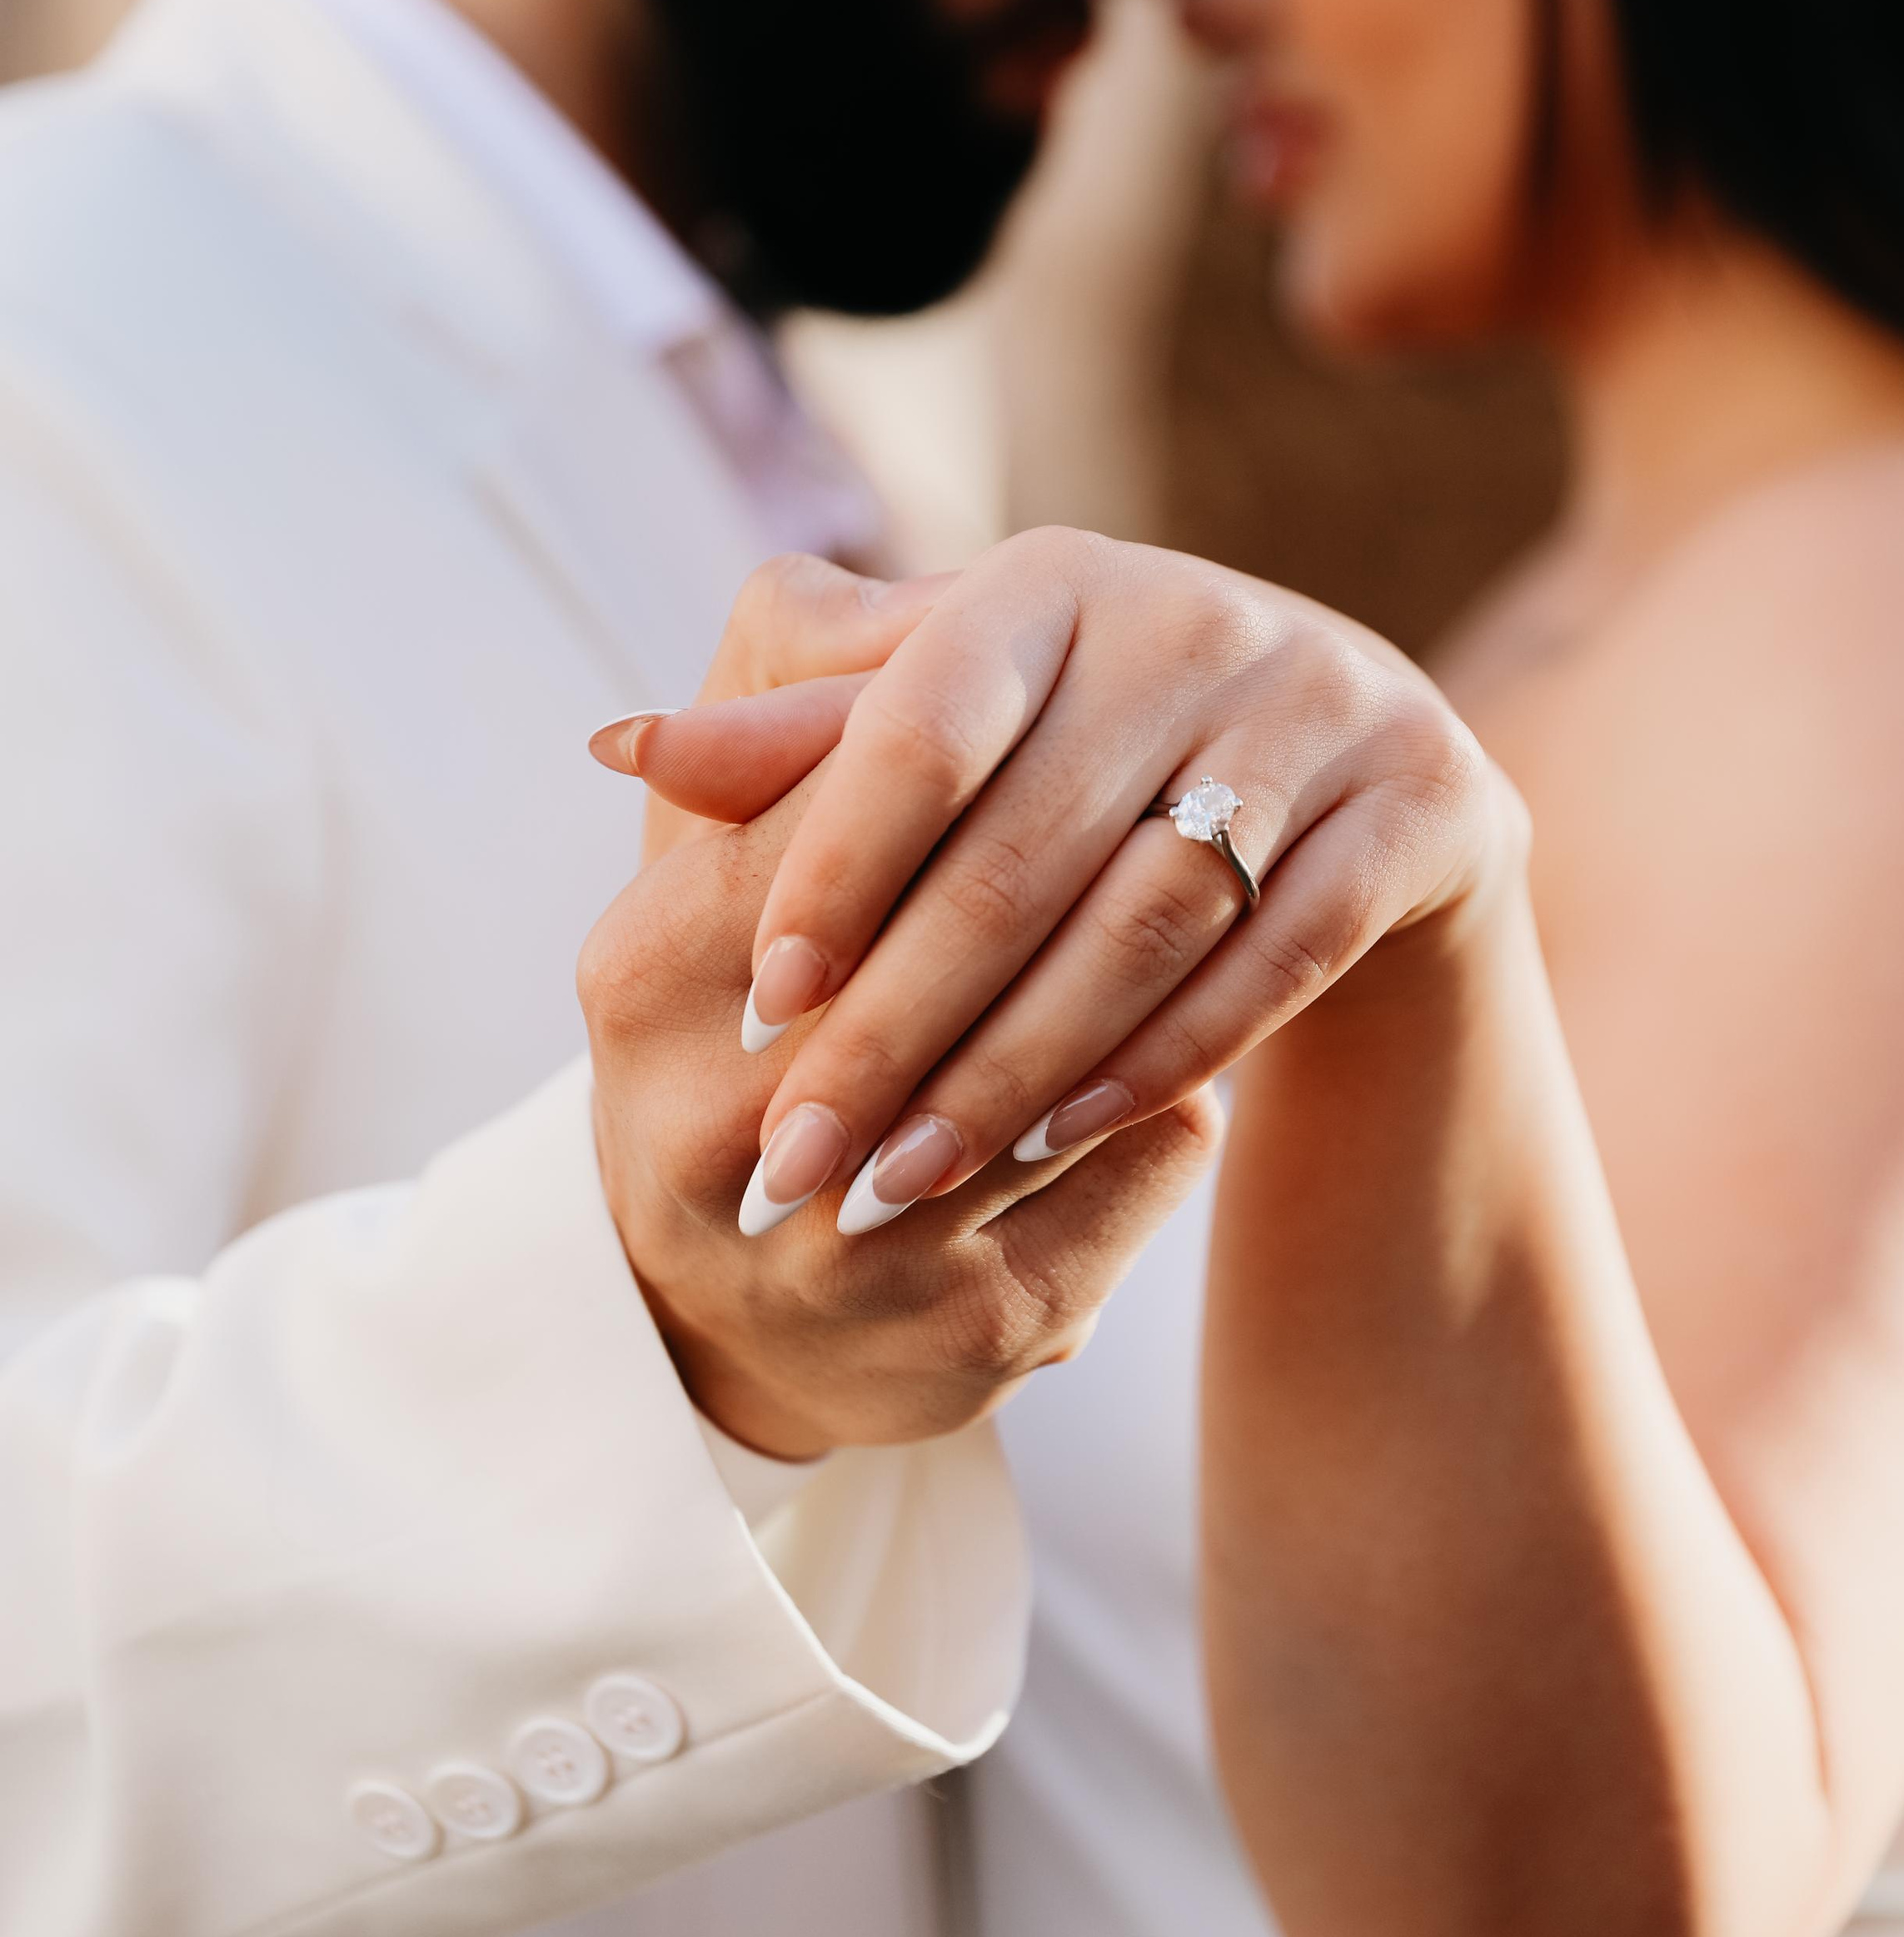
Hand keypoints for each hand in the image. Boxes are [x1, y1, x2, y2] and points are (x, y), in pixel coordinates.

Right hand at [581, 579, 1221, 1459]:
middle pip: (966, 951)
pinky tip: (1199, 1083)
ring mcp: (839, 1258)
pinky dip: (1173, 1122)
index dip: (981, 771)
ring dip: (1156, 995)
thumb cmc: (736, 1034)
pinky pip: (1127, 1190)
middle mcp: (714, 1131)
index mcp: (644, 977)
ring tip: (1226, 921)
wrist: (723, 1306)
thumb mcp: (721, 881)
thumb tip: (830, 595)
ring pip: (1064, 1075)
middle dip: (1085, 872)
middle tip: (1192, 785)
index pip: (848, 822)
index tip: (1083, 707)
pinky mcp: (967, 1342)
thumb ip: (780, 740)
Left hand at [613, 530, 1500, 1243]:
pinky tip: (1062, 1140)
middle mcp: (1195, 615)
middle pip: (1027, 846)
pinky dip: (1165, 1053)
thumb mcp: (944, 740)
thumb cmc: (1081, 761)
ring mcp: (1324, 704)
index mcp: (1052, 578)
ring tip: (907, 1175)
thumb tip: (624, 746)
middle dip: (899, 1018)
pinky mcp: (1422, 802)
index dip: (836, 862)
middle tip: (799, 1152)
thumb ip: (802, 749)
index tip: (756, 999)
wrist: (1339, 781)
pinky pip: (1283, 953)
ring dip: (1019, 1061)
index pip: (923, 719)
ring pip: (1152, 912)